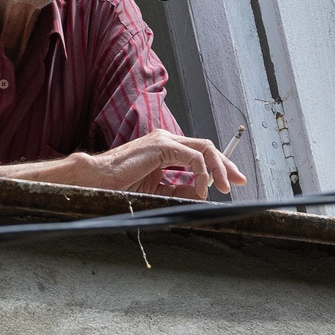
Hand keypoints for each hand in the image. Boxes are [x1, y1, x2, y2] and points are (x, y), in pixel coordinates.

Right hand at [80, 129, 246, 197]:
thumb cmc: (118, 186)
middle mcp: (166, 141)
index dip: (218, 167)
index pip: (200, 154)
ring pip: (204, 149)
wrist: (96, 182)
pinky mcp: (162, 146)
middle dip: (226, 165)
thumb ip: (178, 189)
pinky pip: (193, 157)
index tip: (230, 182)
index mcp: (164, 150)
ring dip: (219, 168)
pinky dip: (202, 172)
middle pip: (207, 148)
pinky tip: (202, 187)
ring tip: (224, 187)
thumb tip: (201, 193)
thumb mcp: (157, 191)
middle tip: (238, 181)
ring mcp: (164, 141)